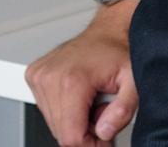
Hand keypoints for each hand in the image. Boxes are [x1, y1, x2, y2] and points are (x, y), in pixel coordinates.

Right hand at [27, 12, 138, 145]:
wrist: (106, 32)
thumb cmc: (118, 52)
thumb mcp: (133, 82)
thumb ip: (123, 111)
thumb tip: (104, 132)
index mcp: (71, 80)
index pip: (71, 137)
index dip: (91, 145)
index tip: (104, 138)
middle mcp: (49, 77)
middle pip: (61, 133)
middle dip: (85, 133)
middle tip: (102, 116)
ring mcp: (39, 76)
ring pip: (53, 124)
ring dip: (74, 122)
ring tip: (92, 104)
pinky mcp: (34, 76)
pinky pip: (46, 109)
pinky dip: (64, 111)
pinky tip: (79, 98)